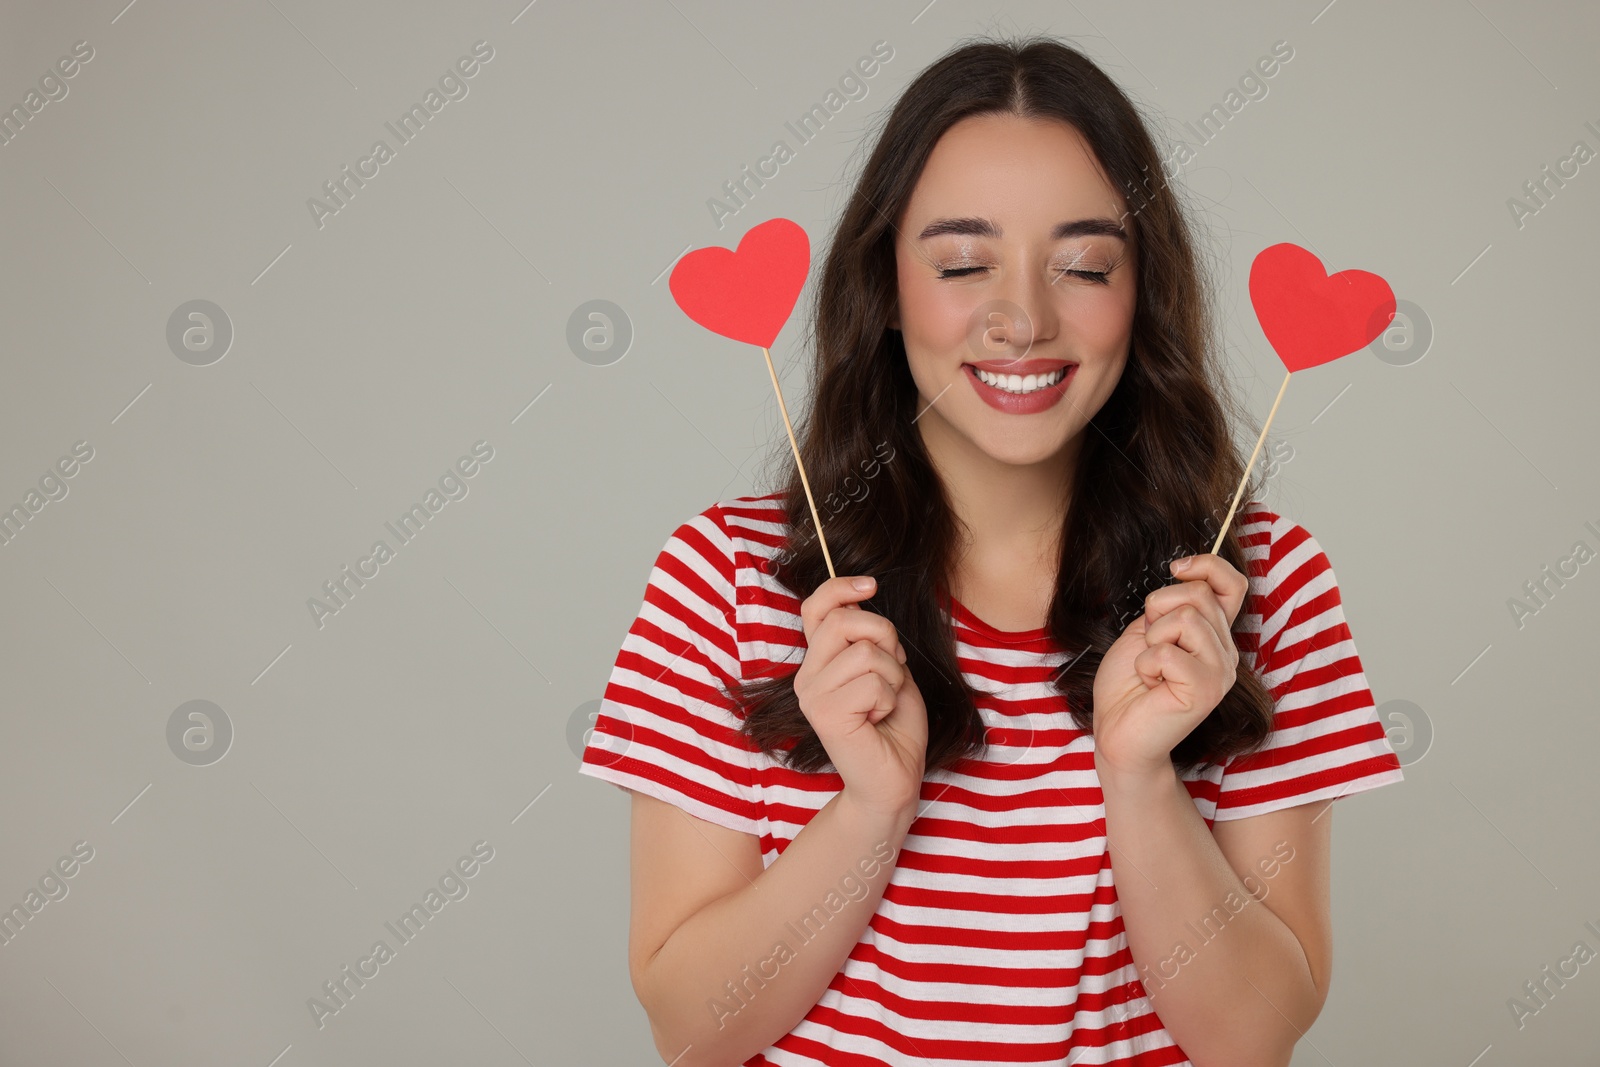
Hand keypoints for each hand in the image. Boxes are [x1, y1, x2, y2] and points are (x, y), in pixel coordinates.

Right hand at [793, 575, 927, 819]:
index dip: (840, 587)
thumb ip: (871, 637)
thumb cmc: (894, 725)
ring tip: (884, 703)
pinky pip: (873, 682)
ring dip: (892, 675)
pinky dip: (889, 699)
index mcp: (819, 661)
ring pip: (865, 651)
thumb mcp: (888, 668)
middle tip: (892, 671)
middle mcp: (807, 675)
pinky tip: (878, 720)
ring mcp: (812, 694)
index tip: (870, 585)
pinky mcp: (824, 714)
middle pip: (844, 620)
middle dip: (885, 637)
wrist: (894, 779)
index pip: (816, 607)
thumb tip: (863, 594)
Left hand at [1091, 554, 1248, 778]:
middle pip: (1198, 594)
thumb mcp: (1147, 631)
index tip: (1177, 567)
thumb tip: (1188, 573)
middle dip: (1158, 609)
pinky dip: (1146, 665)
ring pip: (1185, 618)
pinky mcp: (1206, 690)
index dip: (1208, 564)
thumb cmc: (1128, 685)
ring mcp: (1220, 672)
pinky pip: (1167, 652)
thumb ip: (1172, 608)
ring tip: (1152, 669)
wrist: (1117, 733)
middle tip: (1149, 645)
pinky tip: (1152, 686)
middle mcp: (1226, 653)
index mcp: (1214, 636)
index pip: (1233, 585)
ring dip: (1152, 640)